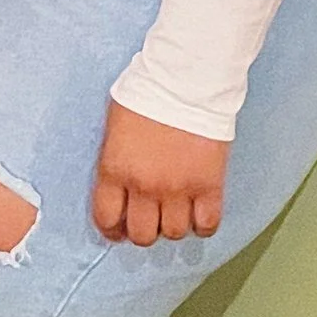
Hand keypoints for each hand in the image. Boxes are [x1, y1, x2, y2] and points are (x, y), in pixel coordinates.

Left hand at [92, 102, 226, 244]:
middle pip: (142, 235)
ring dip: (173, 227)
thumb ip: (114, 160)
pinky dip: (202, 226)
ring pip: (174, 233)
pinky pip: (207, 225)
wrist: (184, 81)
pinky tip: (198, 215)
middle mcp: (144, 186)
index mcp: (115, 170)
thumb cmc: (144, 93)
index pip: (106, 219)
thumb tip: (117, 184)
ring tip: (174, 213)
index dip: (112, 230)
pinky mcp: (209, 186)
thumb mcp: (113, 127)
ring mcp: (178, 188)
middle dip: (143, 232)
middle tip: (149, 221)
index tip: (118, 229)